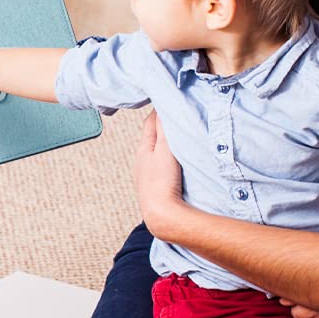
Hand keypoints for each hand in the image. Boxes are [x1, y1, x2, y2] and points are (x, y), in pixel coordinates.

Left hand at [133, 111, 184, 234]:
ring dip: (165, 144)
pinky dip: (166, 160)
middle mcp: (141, 161)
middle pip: (151, 137)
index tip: (170, 101)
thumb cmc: (162, 182)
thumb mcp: (165, 149)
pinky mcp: (154, 188)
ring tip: (177, 139)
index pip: (149, 122)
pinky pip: (159, 167)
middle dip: (162, 126)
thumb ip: (164, 128)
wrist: (162, 216)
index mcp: (143, 149)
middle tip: (175, 117)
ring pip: (155, 153)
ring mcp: (146, 175)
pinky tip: (175, 164)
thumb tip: (161, 105)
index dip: (159, 110)